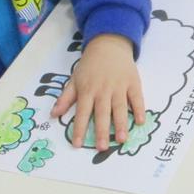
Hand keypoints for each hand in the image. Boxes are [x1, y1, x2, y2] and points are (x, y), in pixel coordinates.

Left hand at [51, 34, 144, 150]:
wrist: (109, 45)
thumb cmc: (90, 65)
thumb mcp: (74, 79)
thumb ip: (65, 98)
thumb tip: (53, 115)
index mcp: (87, 90)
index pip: (82, 112)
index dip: (80, 129)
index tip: (77, 145)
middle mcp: (103, 90)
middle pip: (102, 113)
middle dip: (102, 131)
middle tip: (101, 148)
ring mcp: (119, 86)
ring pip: (120, 107)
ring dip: (121, 124)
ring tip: (122, 140)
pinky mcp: (133, 82)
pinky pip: (137, 98)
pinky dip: (139, 109)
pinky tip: (140, 122)